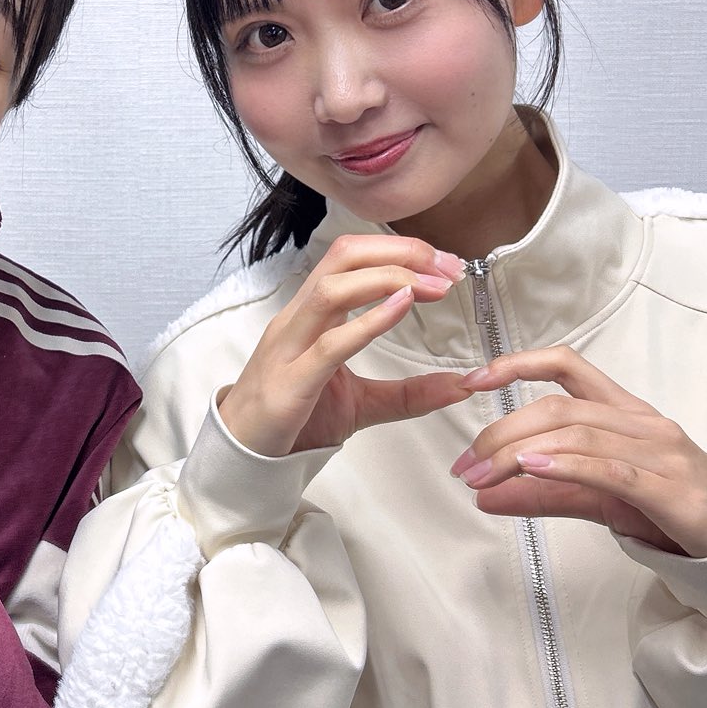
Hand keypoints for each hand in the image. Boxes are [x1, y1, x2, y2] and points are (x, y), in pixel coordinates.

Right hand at [218, 234, 471, 456]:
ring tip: (432, 286)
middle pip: (344, 256)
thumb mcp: (363, 402)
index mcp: (313, 314)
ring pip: (332, 289)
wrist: (245, 457)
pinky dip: (368, 321)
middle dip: (400, 252)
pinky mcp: (290, 383)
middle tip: (448, 266)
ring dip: (389, 278)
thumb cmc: (296, 420)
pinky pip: (329, 343)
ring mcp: (290, 347)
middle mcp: (299, 319)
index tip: (446, 264)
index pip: (353, 257)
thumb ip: (409, 393)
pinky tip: (401, 308)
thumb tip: (461, 387)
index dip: (402, 250)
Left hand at [450, 346, 706, 556]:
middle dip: (503, 432)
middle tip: (466, 464)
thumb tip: (482, 495)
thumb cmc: (665, 506)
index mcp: (622, 410)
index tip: (472, 380)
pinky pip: (609, 470)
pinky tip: (532, 468)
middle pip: (559, 408)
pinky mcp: (669, 491)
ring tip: (482, 476)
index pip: (567, 366)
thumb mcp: (595, 495)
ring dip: (519, 455)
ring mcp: (658, 453)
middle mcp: (640, 423)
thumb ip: (540, 492)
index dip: (518, 364)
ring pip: (578, 436)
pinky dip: (566, 465)